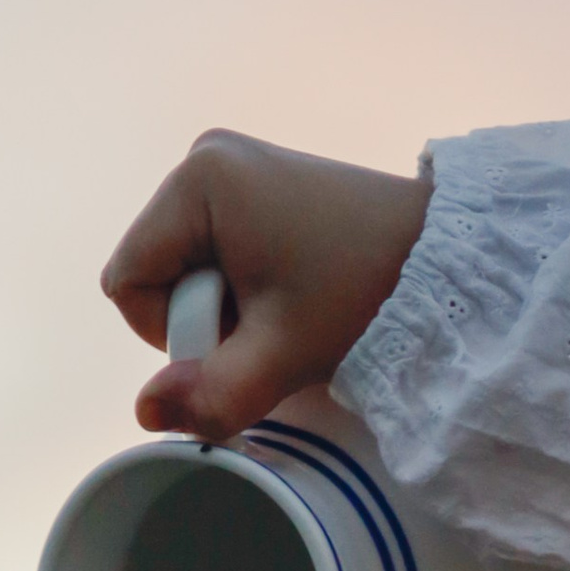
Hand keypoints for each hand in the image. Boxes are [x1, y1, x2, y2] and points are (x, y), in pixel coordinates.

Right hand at [102, 131, 430, 439]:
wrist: (442, 260)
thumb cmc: (363, 296)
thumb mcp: (279, 357)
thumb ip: (209, 394)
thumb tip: (145, 413)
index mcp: (197, 180)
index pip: (128, 283)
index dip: (170, 332)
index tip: (239, 337)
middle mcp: (205, 157)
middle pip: (154, 272)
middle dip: (202, 317)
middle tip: (270, 326)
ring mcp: (230, 165)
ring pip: (183, 267)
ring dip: (224, 307)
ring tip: (286, 309)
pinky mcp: (253, 180)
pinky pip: (212, 250)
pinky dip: (242, 286)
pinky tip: (289, 291)